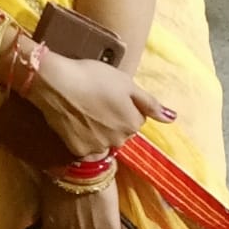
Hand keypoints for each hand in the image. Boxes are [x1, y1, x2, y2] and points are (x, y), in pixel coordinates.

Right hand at [28, 50, 174, 159]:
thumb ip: (149, 103)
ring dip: (97, 130)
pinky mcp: (79, 151)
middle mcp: (120, 141)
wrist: (55, 82)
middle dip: (112, 120)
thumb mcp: (125, 82)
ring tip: (82, 109)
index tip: (109, 94)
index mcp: (133, 123)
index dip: (123, 105)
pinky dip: (81, 137)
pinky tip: (73, 121)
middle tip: (95, 101)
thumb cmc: (92, 76)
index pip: (136, 119)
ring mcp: (99, 148)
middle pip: (121, 132)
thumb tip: (172, 118)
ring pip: (103, 140)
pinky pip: (85, 147)